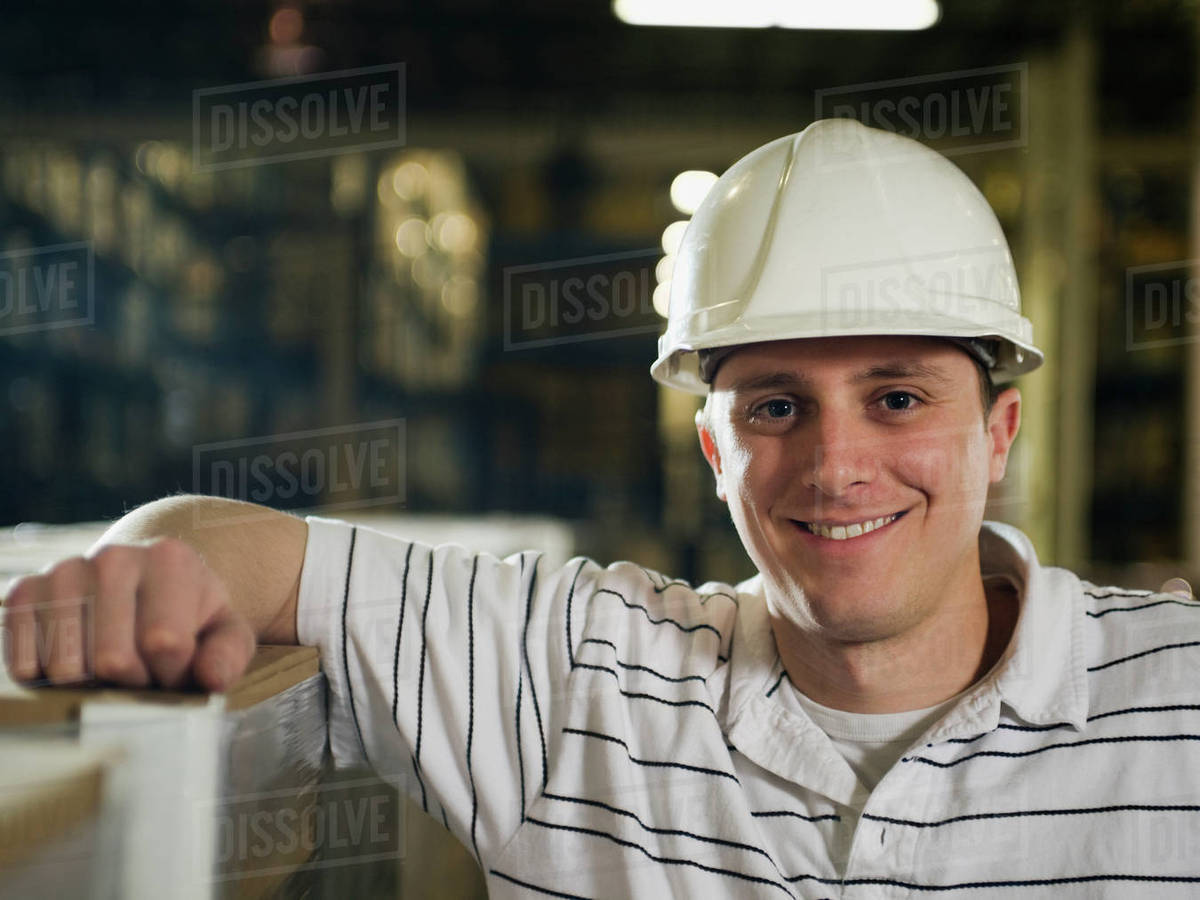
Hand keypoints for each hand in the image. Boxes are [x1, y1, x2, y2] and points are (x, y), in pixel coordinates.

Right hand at [2, 537, 255, 690]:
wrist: (144, 584)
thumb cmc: (191, 617)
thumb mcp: (225, 631)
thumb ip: (228, 654)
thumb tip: (212, 678)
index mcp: (170, 559)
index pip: (164, 643)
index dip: (172, 672)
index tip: (177, 664)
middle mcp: (114, 557)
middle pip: (112, 659)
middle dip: (132, 681)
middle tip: (144, 669)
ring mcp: (64, 571)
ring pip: (66, 667)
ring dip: (92, 683)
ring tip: (113, 662)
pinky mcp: (23, 592)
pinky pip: (23, 661)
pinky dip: (48, 679)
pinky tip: (75, 662)